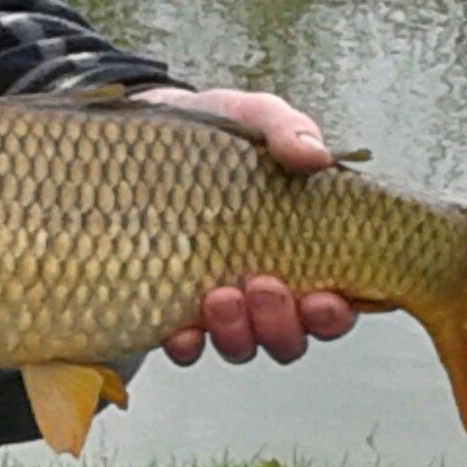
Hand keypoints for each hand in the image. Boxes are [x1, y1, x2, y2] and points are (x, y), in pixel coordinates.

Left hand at [132, 87, 356, 365]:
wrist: (133, 144)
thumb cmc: (207, 137)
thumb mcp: (249, 118)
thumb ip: (285, 130)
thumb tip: (315, 155)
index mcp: (298, 252)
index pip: (332, 304)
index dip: (333, 315)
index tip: (324, 297)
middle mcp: (263, 291)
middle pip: (288, 336)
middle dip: (281, 323)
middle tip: (262, 286)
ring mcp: (216, 306)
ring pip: (241, 345)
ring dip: (237, 333)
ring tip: (220, 297)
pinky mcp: (169, 310)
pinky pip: (185, 347)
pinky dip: (186, 345)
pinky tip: (181, 332)